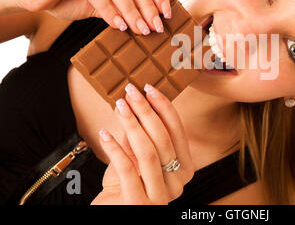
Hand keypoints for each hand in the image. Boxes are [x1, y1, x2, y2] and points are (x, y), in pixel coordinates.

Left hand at [90, 83, 193, 204]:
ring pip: (147, 152)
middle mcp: (177, 184)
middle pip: (163, 139)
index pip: (178, 131)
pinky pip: (126, 169)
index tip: (150, 88)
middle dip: (146, 111)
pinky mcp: (138, 204)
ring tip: (119, 106)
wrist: (114, 213)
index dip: (164, 107)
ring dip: (131, 124)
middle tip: (131, 92)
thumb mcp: (138, 157)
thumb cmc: (127, 185)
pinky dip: (114, 148)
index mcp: (184, 169)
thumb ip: (141, 135)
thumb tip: (135, 101)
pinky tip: (104, 133)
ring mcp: (160, 196)